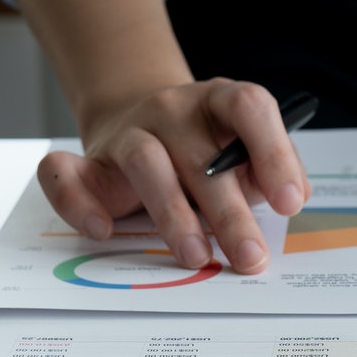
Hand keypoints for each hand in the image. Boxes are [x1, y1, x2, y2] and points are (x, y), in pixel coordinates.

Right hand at [35, 78, 310, 274]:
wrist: (142, 124)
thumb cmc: (204, 149)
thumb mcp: (244, 152)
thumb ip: (269, 170)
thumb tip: (292, 196)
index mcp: (218, 100)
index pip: (249, 107)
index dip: (273, 152)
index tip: (289, 202)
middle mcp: (172, 109)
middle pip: (201, 155)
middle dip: (229, 213)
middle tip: (248, 256)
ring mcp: (127, 131)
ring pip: (144, 162)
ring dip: (172, 214)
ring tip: (196, 256)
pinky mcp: (87, 160)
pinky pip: (65, 172)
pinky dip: (77, 201)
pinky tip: (102, 231)